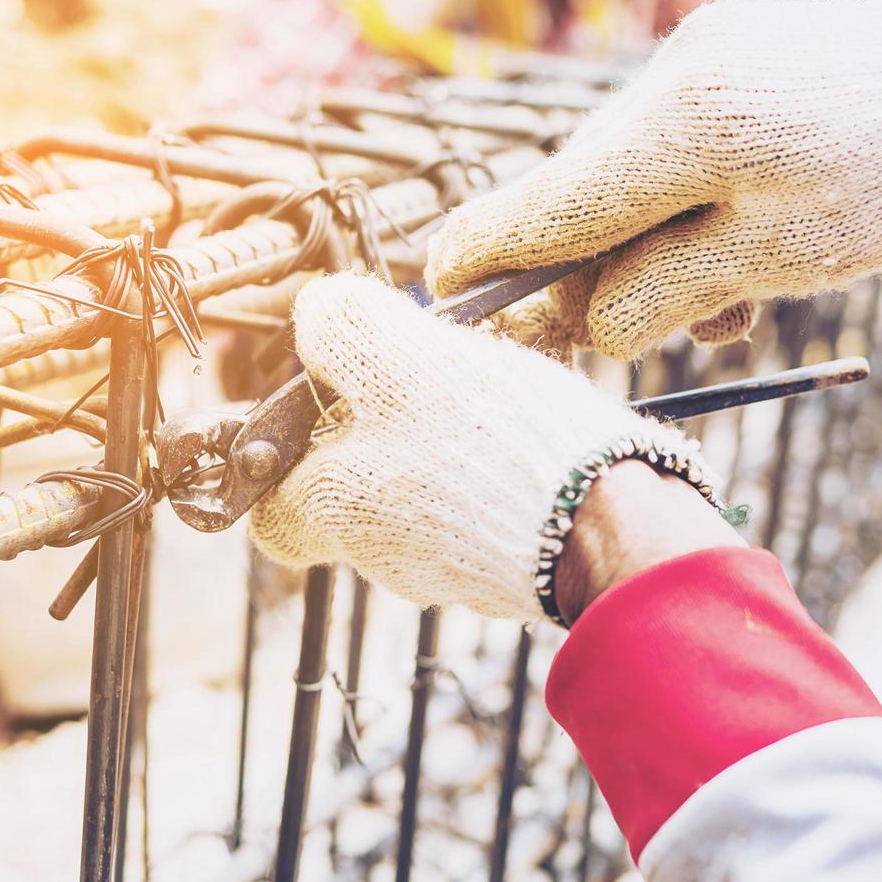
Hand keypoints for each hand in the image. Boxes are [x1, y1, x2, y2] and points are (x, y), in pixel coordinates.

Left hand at [247, 273, 718, 620]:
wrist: (610, 520)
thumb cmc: (496, 444)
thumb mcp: (400, 360)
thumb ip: (342, 329)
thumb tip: (316, 313)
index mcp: (337, 510)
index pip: (271, 515)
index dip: (279, 465)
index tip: (310, 416)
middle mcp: (383, 555)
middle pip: (350, 496)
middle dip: (378, 434)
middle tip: (421, 379)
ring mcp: (449, 568)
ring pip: (419, 496)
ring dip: (441, 441)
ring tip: (488, 389)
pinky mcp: (508, 564)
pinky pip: (478, 507)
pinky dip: (491, 466)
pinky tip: (526, 426)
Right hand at [426, 0, 881, 359]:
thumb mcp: (779, 261)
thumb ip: (663, 294)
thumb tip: (584, 323)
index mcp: (686, 126)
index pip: (552, 201)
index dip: (488, 249)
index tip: (434, 285)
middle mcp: (673, 77)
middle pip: (578, 195)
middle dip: (575, 270)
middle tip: (581, 335)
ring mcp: (695, 58)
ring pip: (620, 177)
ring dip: (638, 248)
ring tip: (717, 305)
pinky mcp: (718, 56)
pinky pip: (661, 147)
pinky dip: (673, 207)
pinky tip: (729, 251)